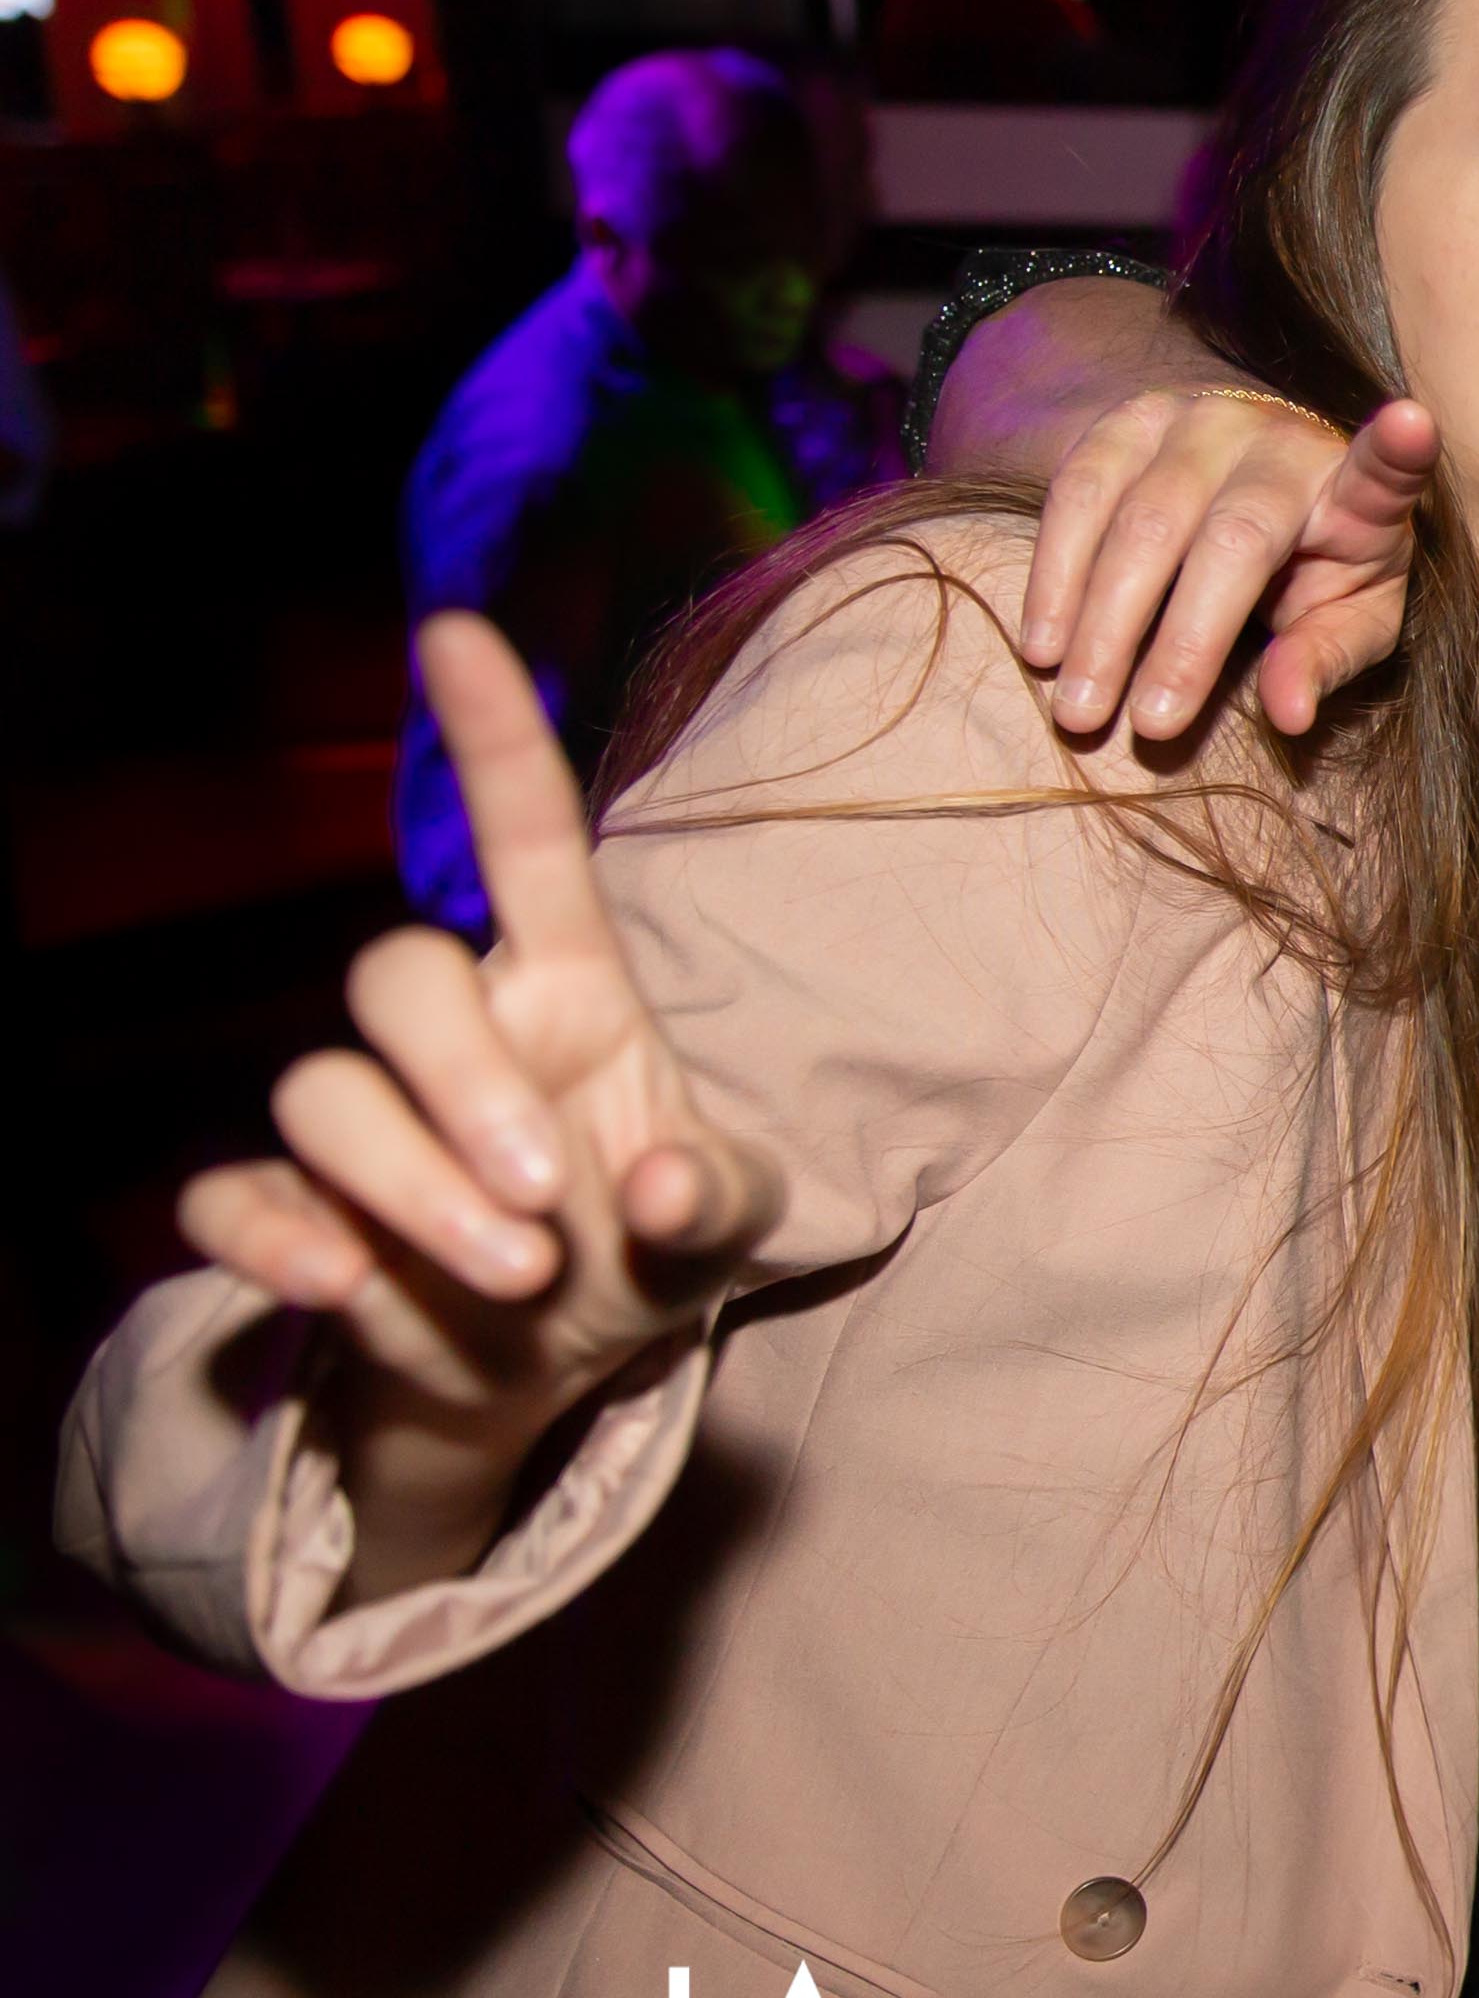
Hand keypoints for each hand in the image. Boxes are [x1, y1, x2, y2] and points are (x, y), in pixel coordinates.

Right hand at [177, 618, 788, 1599]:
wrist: (550, 1366)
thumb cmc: (644, 1253)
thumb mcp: (727, 1229)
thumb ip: (721, 1200)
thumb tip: (662, 1187)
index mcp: (569, 994)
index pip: (524, 840)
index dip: (493, 738)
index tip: (460, 632)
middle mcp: (458, 1034)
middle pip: (396, 974)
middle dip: (461, 1082)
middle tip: (544, 1203)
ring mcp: (365, 1118)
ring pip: (321, 1092)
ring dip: (410, 1185)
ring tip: (513, 1277)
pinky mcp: (294, 1209)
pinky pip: (232, 1194)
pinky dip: (276, 1238)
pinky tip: (346, 1288)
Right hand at [1018, 381, 1429, 745]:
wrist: (1261, 486)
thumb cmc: (1321, 569)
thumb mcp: (1349, 621)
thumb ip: (1325, 661)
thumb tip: (1287, 714)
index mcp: (1354, 491)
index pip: (1384, 470)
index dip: (1396, 449)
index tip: (1413, 424)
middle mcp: (1277, 440)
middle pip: (1222, 539)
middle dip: (1176, 640)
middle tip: (1140, 728)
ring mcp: (1197, 419)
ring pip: (1136, 517)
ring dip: (1098, 619)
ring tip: (1077, 705)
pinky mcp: (1129, 419)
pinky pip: (1077, 492)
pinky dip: (1054, 574)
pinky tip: (1041, 643)